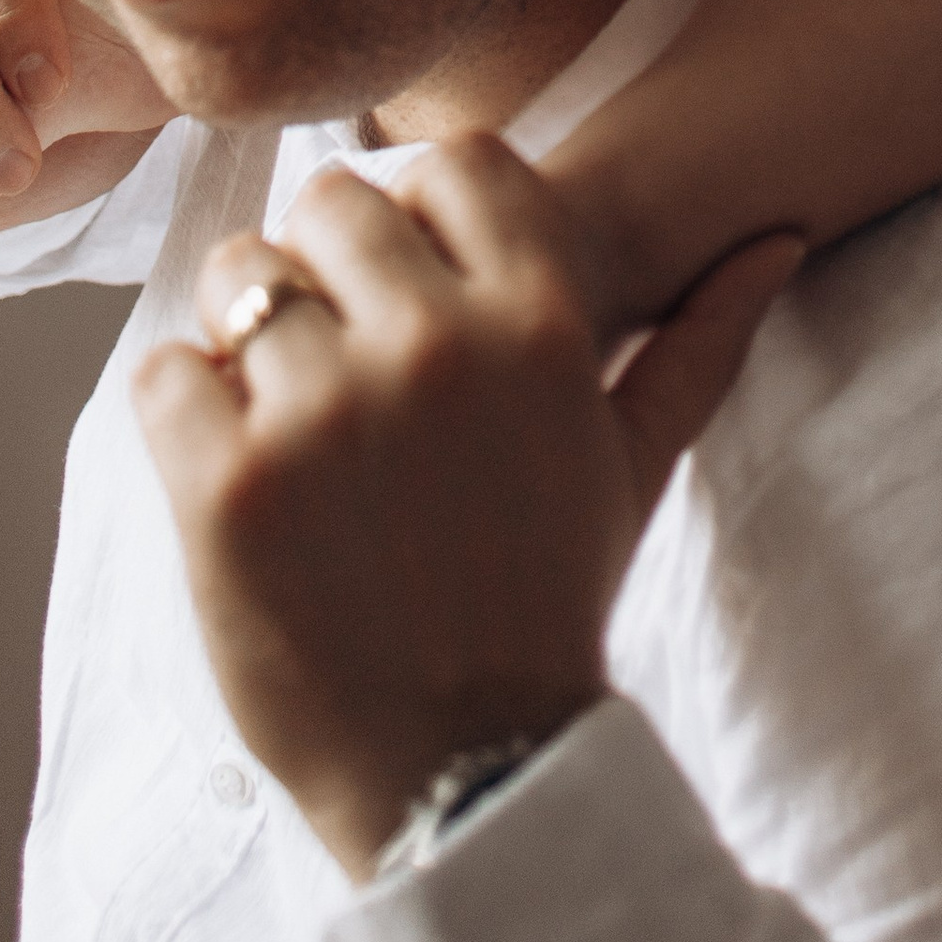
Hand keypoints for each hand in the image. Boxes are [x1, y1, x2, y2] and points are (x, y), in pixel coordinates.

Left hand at [135, 138, 801, 875]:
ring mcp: (325, 413)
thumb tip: (775, 239)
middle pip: (329, 203)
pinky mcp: (227, 486)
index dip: (418, 212)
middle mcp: (437, 345)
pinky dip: (182, 412)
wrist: (465, 777)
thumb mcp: (635, 466)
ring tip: (277, 417)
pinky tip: (231, 470)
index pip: (455, 163)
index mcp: (542, 323)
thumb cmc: (548, 602)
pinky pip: (166, 372)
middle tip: (331, 359)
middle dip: (321, 268)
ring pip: (238, 274)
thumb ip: (699, 343)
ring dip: (242, 334)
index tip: (408, 287)